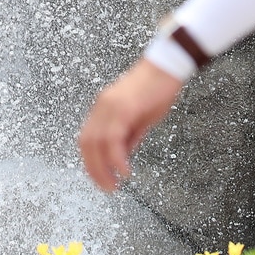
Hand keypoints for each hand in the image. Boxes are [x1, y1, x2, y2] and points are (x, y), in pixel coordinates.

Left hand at [78, 59, 183, 191]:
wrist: (167, 66)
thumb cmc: (157, 88)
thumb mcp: (141, 117)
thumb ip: (130, 135)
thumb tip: (123, 154)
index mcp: (103, 108)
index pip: (87, 140)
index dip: (91, 162)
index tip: (100, 178)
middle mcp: (102, 106)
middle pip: (87, 144)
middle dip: (94, 170)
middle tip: (107, 188)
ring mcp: (111, 106)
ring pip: (97, 143)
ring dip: (103, 169)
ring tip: (114, 185)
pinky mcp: (124, 108)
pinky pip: (113, 138)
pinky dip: (116, 158)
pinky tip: (124, 170)